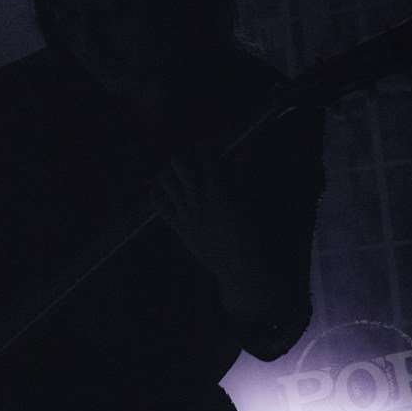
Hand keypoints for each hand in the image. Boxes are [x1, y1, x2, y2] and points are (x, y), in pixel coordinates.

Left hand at [149, 144, 272, 313]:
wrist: (243, 266)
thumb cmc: (254, 233)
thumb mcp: (252, 200)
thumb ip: (244, 174)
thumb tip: (244, 151)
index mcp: (219, 190)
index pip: (208, 156)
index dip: (210, 145)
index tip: (213, 144)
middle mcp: (199, 199)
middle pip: (180, 162)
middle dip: (186, 154)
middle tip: (194, 157)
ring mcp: (186, 214)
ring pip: (166, 180)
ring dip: (170, 170)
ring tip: (179, 170)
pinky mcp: (179, 228)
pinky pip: (159, 206)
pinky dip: (157, 192)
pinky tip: (162, 187)